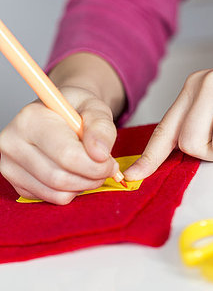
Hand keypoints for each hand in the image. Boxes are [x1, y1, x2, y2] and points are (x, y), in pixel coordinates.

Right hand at [0, 87, 119, 204]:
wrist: (59, 113)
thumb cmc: (76, 108)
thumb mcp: (95, 108)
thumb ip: (101, 127)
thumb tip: (101, 153)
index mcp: (31, 118)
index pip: (66, 155)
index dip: (95, 165)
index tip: (110, 162)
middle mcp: (13, 142)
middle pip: (59, 177)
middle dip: (91, 177)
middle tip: (106, 168)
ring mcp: (10, 165)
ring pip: (55, 192)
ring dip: (83, 185)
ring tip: (92, 168)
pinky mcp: (15, 182)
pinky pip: (49, 198)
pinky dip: (69, 191)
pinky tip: (74, 172)